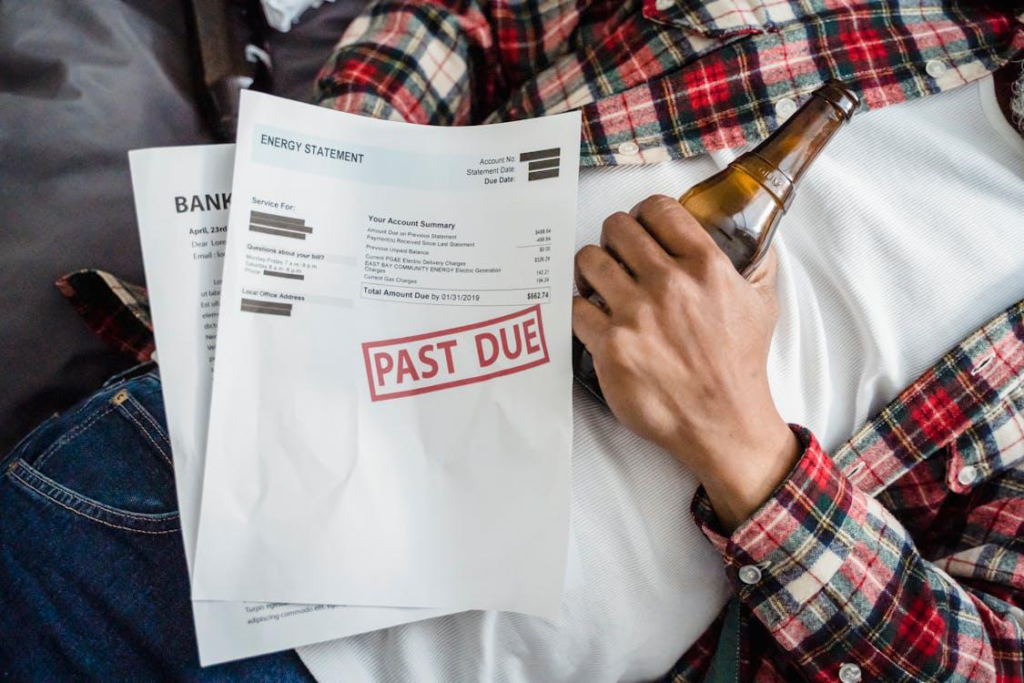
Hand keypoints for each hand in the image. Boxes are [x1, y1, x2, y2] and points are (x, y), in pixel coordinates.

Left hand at [572, 195, 799, 531]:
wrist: (723, 421)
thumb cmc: (741, 366)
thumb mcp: (763, 304)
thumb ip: (757, 264)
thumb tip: (755, 237)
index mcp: (704, 267)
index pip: (658, 209)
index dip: (644, 213)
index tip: (641, 226)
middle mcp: (668, 284)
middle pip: (617, 228)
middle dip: (614, 237)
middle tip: (616, 253)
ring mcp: (635, 315)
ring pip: (589, 260)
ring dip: (591, 267)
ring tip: (598, 280)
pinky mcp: (610, 346)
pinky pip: (576, 307)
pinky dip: (581, 308)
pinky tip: (593, 316)